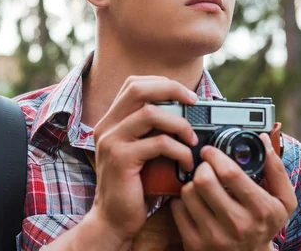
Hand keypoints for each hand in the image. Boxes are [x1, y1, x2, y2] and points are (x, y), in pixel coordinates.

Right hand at [87, 76, 198, 243]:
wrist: (114, 218)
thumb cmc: (133, 185)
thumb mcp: (140, 150)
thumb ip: (152, 131)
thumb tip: (186, 113)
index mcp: (111, 120)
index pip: (133, 84)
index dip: (161, 83)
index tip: (186, 95)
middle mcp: (107, 126)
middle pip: (138, 89)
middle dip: (171, 89)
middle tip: (193, 103)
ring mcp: (111, 141)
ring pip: (150, 113)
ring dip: (179, 124)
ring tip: (192, 139)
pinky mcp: (121, 159)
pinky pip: (157, 143)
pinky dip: (179, 150)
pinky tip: (187, 161)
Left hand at [170, 133, 296, 250]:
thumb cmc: (264, 224)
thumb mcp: (283, 201)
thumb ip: (276, 169)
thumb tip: (264, 139)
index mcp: (261, 209)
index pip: (230, 173)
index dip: (215, 155)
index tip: (209, 150)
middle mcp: (238, 224)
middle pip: (204, 180)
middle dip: (201, 167)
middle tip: (204, 167)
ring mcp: (214, 236)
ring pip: (187, 192)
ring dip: (191, 184)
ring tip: (201, 187)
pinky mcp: (195, 243)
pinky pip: (177, 208)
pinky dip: (182, 201)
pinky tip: (194, 203)